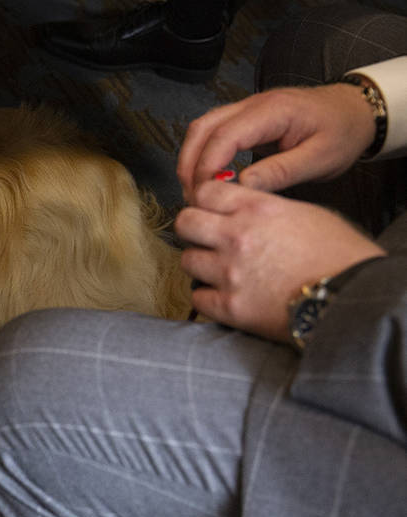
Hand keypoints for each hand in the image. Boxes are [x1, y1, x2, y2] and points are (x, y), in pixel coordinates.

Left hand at [175, 181, 385, 342]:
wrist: (350, 298)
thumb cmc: (339, 256)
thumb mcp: (306, 213)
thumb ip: (265, 208)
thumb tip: (242, 209)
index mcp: (257, 209)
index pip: (205, 191)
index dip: (204, 200)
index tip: (208, 209)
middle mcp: (237, 237)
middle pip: (185, 222)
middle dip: (193, 228)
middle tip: (204, 238)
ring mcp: (229, 273)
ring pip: (187, 260)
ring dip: (200, 264)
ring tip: (219, 270)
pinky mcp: (229, 307)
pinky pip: (197, 297)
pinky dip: (207, 297)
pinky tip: (223, 295)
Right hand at [177, 83, 375, 202]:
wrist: (355, 111)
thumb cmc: (342, 133)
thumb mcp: (320, 158)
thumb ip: (280, 172)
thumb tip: (241, 187)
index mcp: (273, 111)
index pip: (224, 135)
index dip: (207, 166)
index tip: (204, 195)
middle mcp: (253, 103)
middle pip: (203, 128)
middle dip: (189, 164)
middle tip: (193, 197)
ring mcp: (246, 108)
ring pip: (201, 128)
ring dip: (191, 159)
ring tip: (195, 190)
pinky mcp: (244, 117)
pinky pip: (211, 131)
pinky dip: (201, 154)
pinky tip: (207, 178)